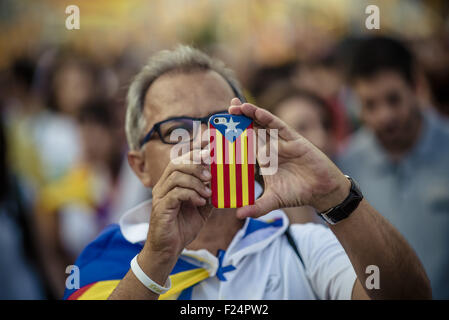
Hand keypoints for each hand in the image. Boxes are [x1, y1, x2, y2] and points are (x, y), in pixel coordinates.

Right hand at [143, 150, 212, 261]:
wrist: (168, 250)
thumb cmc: (182, 227)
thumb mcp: (201, 209)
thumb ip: (209, 194)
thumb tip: (223, 184)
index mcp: (172, 182)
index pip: (181, 159)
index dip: (195, 149)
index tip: (210, 143)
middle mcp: (164, 185)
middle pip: (177, 163)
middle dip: (196, 164)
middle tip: (211, 174)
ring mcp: (160, 196)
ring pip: (177, 177)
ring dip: (196, 182)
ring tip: (208, 192)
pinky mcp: (161, 207)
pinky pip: (176, 194)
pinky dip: (191, 195)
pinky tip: (201, 202)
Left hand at [228, 99, 349, 218]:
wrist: (321, 191)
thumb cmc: (297, 193)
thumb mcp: (273, 200)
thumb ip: (256, 207)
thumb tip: (238, 215)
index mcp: (262, 160)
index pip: (244, 145)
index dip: (233, 137)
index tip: (218, 130)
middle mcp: (270, 148)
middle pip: (252, 130)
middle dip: (239, 120)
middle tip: (225, 111)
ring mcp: (281, 142)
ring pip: (263, 124)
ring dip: (250, 114)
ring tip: (237, 106)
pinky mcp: (293, 139)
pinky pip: (278, 126)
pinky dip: (267, 118)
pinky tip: (256, 111)